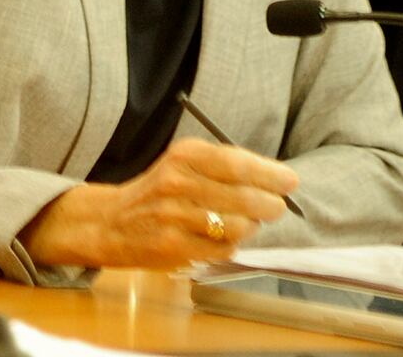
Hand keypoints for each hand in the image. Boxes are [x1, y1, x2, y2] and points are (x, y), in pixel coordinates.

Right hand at [21, 137, 296, 268]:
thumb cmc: (159, 192)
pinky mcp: (175, 244)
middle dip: (271, 205)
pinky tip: (216, 237)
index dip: (271, 174)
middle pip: (246, 197)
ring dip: (250, 227)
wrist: (112, 222)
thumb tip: (279, 181)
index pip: (238, 163)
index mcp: (183, 155)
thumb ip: (225, 168)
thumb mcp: (183, 165)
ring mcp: (175, 215)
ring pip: (240, 225)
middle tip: (275, 208)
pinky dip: (229, 244)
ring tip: (242, 223)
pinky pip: (224, 247)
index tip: (290, 181)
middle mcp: (177, 182)